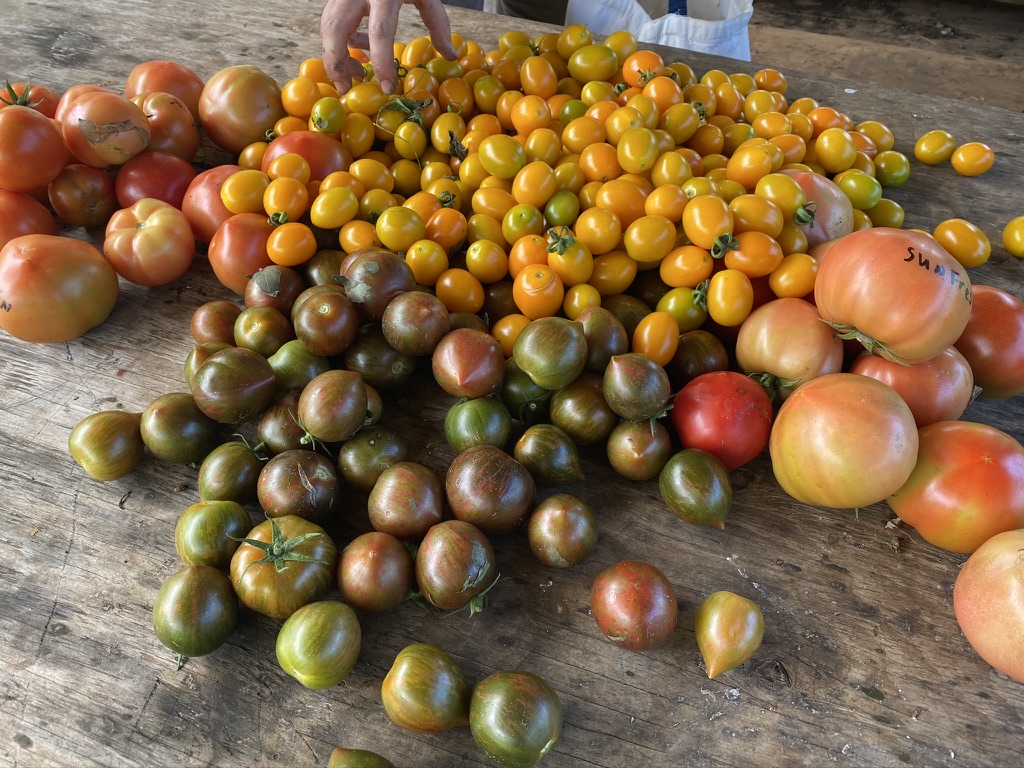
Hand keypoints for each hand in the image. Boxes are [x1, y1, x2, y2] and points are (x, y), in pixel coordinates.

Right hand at [321, 0, 456, 94]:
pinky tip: (356, 52)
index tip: (387, 87)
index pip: (380, 33)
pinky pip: (331, 20)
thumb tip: (450, 55)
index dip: (382, 63)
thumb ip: (437, 24)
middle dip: (338, 63)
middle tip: (347, 88)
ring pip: (327, 26)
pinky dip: (339, 40)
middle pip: (336, 30)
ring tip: (353, 74)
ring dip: (335, 54)